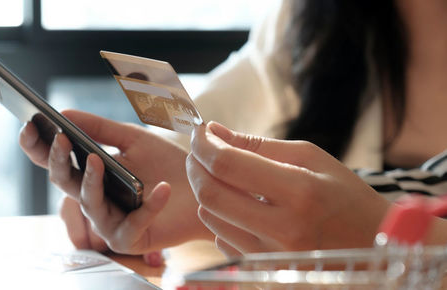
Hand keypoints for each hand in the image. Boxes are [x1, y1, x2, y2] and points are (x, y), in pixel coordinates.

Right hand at [19, 110, 209, 254]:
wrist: (202, 188)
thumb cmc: (165, 164)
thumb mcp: (133, 138)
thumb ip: (99, 128)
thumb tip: (64, 114)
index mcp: (88, 173)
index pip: (54, 161)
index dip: (37, 146)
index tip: (28, 125)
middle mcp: (93, 198)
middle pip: (63, 182)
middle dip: (59, 161)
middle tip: (61, 140)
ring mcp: (108, 221)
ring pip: (89, 204)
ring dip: (91, 182)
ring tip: (98, 160)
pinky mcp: (130, 239)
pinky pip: (131, 224)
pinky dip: (148, 206)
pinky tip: (160, 189)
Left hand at [187, 122, 390, 255]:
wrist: (374, 246)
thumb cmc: (345, 196)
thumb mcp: (312, 159)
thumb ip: (258, 145)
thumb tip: (214, 132)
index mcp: (301, 192)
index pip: (228, 165)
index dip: (203, 145)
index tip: (199, 132)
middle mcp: (284, 229)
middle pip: (210, 194)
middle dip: (195, 166)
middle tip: (199, 152)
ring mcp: (272, 256)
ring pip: (210, 218)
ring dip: (205, 191)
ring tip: (222, 177)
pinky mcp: (264, 271)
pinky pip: (221, 239)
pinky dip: (221, 218)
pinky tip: (240, 207)